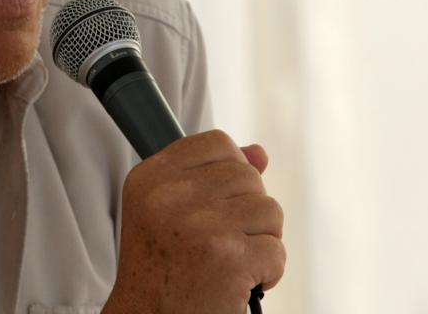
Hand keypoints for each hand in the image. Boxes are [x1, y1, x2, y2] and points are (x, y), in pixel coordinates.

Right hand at [102, 130, 285, 313]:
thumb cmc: (160, 270)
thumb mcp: (165, 211)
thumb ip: (210, 175)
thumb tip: (260, 153)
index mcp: (150, 178)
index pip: (217, 144)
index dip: (231, 171)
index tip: (219, 201)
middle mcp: (170, 196)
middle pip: (248, 176)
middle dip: (248, 211)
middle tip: (221, 242)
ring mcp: (201, 226)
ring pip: (269, 210)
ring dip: (260, 241)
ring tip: (230, 261)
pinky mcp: (229, 258)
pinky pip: (277, 250)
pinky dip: (267, 272)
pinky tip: (237, 283)